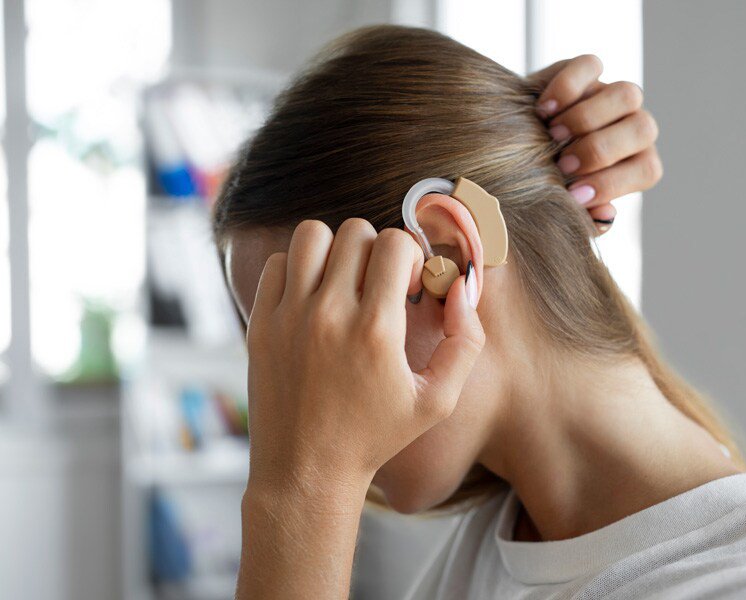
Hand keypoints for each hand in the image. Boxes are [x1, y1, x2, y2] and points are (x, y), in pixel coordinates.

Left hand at [244, 219, 484, 494]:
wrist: (306, 471)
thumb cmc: (375, 436)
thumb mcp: (438, 400)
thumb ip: (465, 340)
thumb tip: (460, 286)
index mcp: (376, 330)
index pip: (394, 243)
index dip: (410, 256)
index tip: (408, 287)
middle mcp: (329, 315)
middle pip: (355, 231)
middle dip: (376, 249)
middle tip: (378, 284)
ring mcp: (289, 317)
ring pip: (311, 234)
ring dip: (334, 249)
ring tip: (343, 280)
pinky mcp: (261, 324)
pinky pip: (277, 263)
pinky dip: (298, 268)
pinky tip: (313, 297)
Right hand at [531, 55, 662, 232]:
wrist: (512, 148)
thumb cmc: (545, 184)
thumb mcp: (563, 206)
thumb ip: (586, 217)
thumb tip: (606, 213)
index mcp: (636, 162)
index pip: (647, 168)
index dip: (613, 183)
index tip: (574, 195)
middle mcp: (631, 126)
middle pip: (644, 128)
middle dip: (601, 150)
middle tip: (562, 165)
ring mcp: (611, 95)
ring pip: (627, 95)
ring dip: (588, 118)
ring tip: (551, 135)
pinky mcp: (586, 71)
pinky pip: (590, 66)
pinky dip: (566, 88)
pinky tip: (542, 110)